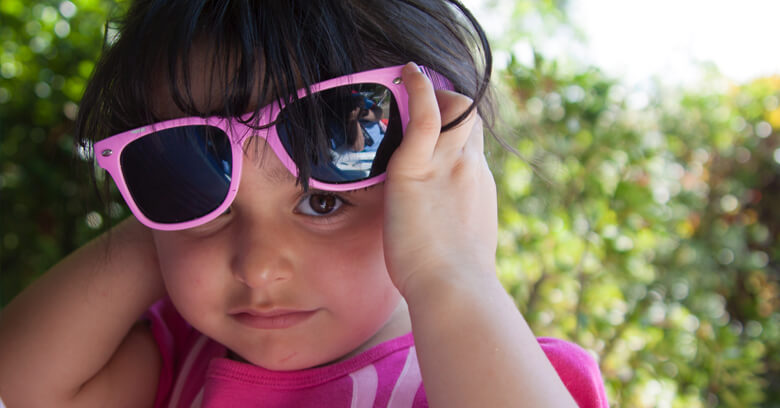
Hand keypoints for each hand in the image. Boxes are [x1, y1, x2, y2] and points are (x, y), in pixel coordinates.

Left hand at [383, 62, 497, 298]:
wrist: (454, 290)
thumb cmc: (455, 281)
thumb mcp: (464, 242)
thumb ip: (457, 223)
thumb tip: (445, 231)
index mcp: (479, 184)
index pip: (471, 141)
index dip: (457, 128)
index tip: (439, 127)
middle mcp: (470, 167)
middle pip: (469, 117)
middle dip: (450, 104)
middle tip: (423, 101)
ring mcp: (448, 164)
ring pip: (455, 108)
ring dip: (434, 93)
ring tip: (409, 84)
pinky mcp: (416, 169)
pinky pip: (425, 115)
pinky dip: (419, 89)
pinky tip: (408, 73)